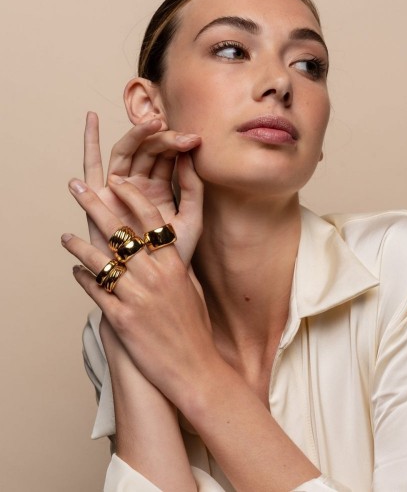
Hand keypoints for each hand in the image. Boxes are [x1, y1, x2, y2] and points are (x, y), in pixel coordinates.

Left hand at [62, 177, 217, 404]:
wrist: (194, 367)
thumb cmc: (195, 329)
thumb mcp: (192, 290)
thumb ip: (177, 266)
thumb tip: (165, 250)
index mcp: (174, 265)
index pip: (150, 220)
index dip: (131, 197)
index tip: (116, 183)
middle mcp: (155, 276)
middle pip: (119, 232)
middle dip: (94, 205)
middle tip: (76, 188)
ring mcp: (137, 296)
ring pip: (99, 260)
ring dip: (78, 246)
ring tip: (65, 237)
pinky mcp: (121, 319)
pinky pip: (95, 291)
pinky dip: (83, 278)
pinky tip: (75, 270)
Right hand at [83, 112, 202, 264]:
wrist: (154, 278)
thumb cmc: (173, 253)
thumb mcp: (191, 219)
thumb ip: (193, 189)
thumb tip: (190, 156)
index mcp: (160, 188)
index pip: (168, 157)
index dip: (179, 145)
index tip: (196, 140)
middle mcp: (138, 184)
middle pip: (148, 151)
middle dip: (163, 139)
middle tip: (180, 136)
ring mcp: (118, 187)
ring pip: (126, 152)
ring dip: (137, 134)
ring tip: (152, 122)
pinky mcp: (99, 196)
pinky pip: (92, 165)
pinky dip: (90, 142)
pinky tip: (92, 119)